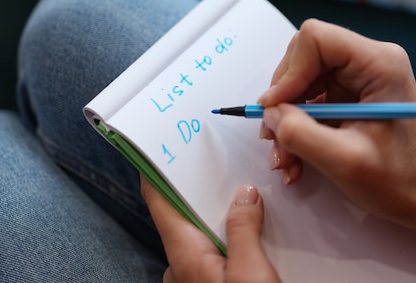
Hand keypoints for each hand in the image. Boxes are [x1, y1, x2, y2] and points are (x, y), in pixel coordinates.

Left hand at [141, 176, 280, 282]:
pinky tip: (257, 237)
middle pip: (186, 215)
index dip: (158, 171)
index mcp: (184, 254)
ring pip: (205, 235)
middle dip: (207, 192)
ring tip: (251, 198)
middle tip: (229, 167)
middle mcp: (182, 265)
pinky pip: (218, 254)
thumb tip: (246, 194)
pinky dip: (233, 240)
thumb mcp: (250, 273)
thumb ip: (244, 230)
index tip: (164, 147)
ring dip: (225, 217)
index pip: (159, 201)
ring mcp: (194, 279)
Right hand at [258, 19, 415, 229]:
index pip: (316, 39)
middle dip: (284, 99)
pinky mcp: (349, 96)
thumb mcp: (345, 161)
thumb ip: (301, 134)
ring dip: (286, 120)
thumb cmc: (403, 180)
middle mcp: (369, 61)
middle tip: (276, 134)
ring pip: (301, 82)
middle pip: (303, 57)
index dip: (289, 71)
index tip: (277, 107)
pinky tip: (296, 158)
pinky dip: (296, 129)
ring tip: (286, 157)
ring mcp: (358, 78)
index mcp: (379, 64)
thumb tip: (271, 114)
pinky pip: (309, 101)